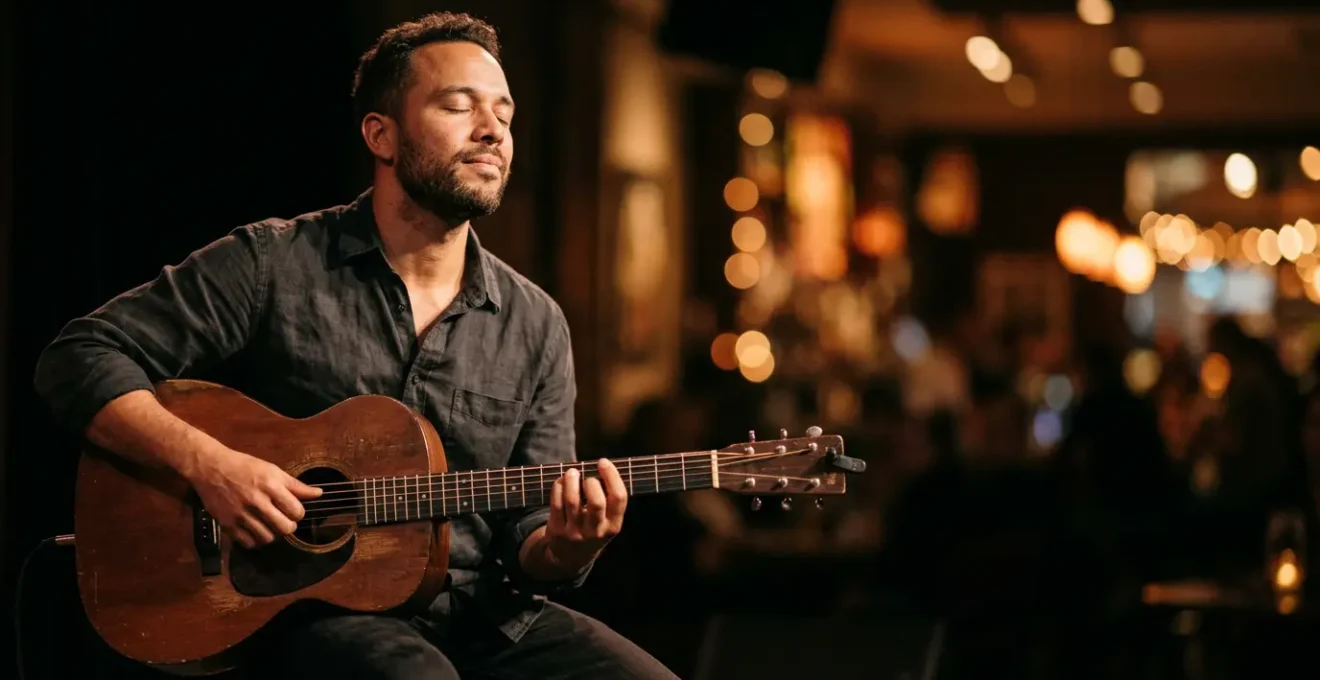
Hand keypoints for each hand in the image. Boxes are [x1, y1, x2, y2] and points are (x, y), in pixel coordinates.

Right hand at [187, 446, 322, 548]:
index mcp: (270, 485)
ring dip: (273, 534)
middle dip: (289, 526)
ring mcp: (241, 515)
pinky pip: (249, 543)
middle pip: (285, 528)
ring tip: (269, 525)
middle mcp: (257, 501)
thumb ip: (295, 485)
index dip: (298, 513)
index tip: (293, 510)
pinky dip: (255, 541)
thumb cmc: (244, 466)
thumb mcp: (272, 470)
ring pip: (268, 538)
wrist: (210, 468)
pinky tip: (255, 530)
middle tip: (284, 521)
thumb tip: (318, 494)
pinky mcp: (227, 524)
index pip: (296, 511)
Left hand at [545, 459, 627, 572]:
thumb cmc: (593, 529)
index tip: (603, 462)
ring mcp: (575, 532)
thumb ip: (608, 500)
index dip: (612, 476)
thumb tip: (601, 465)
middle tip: (587, 476)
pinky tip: (561, 482)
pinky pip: (556, 504)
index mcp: (613, 525)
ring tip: (572, 472)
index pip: (619, 498)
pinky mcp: (557, 530)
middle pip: (596, 502)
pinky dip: (558, 488)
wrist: (571, 557)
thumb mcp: (608, 522)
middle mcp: (596, 530)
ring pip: (572, 502)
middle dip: (591, 483)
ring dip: (572, 481)